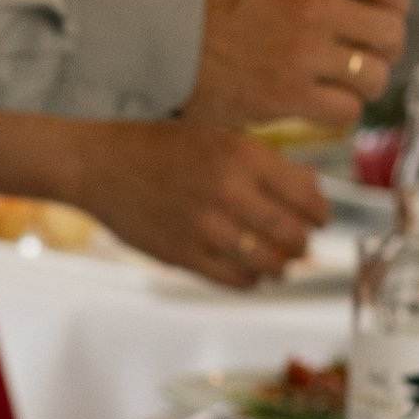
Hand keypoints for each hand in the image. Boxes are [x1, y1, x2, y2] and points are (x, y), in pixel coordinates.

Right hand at [60, 119, 327, 286]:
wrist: (98, 164)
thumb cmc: (158, 146)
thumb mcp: (216, 137)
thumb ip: (264, 162)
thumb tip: (311, 189)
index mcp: (243, 156)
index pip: (309, 200)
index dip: (320, 214)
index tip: (317, 219)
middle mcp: (230, 193)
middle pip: (295, 237)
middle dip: (303, 244)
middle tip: (299, 243)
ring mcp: (208, 228)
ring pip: (272, 266)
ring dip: (281, 267)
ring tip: (276, 261)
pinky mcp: (187, 256)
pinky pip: (238, 281)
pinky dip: (251, 280)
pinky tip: (246, 269)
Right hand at [186, 0, 409, 129]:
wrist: (151, 20)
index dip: (393, 4)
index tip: (382, 14)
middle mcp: (315, 1)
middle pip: (389, 33)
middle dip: (383, 46)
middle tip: (364, 52)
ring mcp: (302, 51)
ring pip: (372, 76)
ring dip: (363, 80)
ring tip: (342, 79)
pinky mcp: (287, 94)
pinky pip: (345, 110)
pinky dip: (340, 108)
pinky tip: (321, 100)